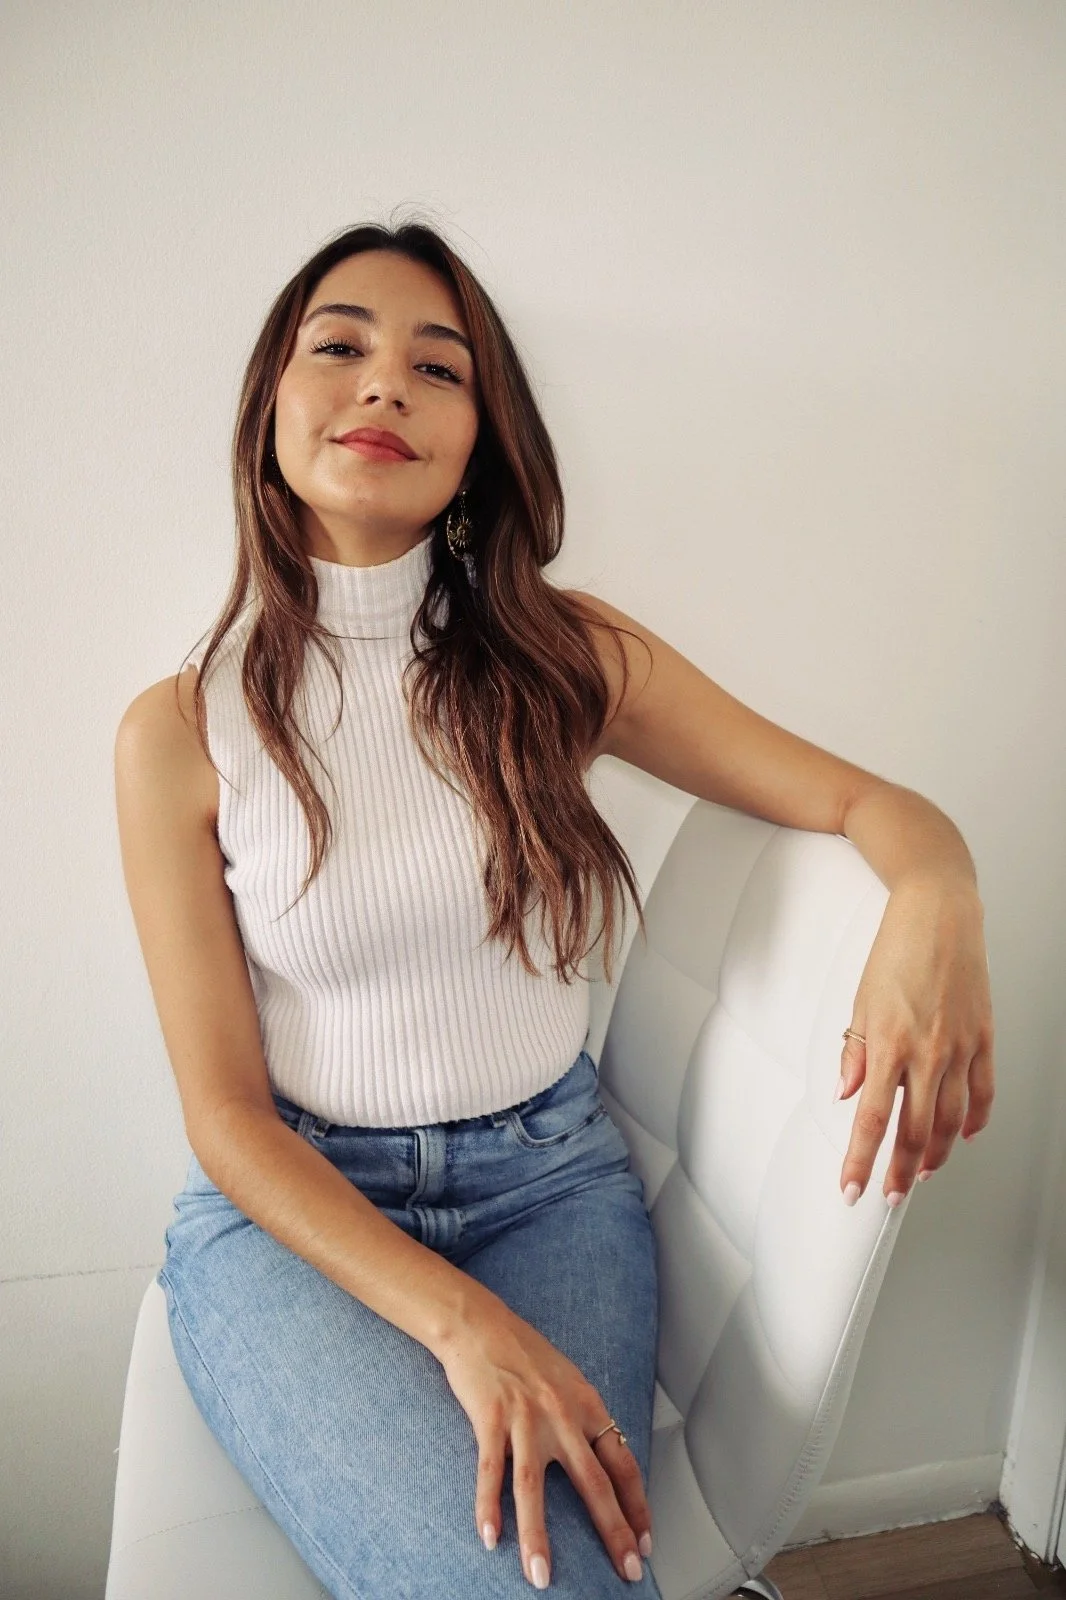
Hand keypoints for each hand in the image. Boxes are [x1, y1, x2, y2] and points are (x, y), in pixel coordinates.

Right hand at [439, 1284, 650, 1588]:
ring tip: (542, 1576)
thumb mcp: (567, 1380)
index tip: (645, 1542)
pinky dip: (489, 1507)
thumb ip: (583, 1419)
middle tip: (627, 1571)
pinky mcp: (489, 1418)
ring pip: (534, 1488)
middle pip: (593, 1482)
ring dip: (538, 1537)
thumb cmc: (523, 1352)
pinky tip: (490, 1538)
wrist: (478, 1323)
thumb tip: (604, 1460)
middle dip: (613, 1531)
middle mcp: (561, 1413)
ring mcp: (524, 1417)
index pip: (623, 1463)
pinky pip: (491, 1471)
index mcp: (586, 1404)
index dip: (637, 1505)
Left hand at [836, 874, 994, 1204]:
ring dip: (936, 1153)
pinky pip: (982, 1091)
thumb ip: (855, 1052)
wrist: (940, 915)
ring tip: (920, 1173)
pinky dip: (974, 1120)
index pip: (872, 1118)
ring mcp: (960, 1047)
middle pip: (915, 1130)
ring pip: (952, 1120)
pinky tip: (964, 1135)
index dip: (861, 1160)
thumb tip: (847, 1094)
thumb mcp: (861, 1001)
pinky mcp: (983, 1038)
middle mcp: (927, 1052)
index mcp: (889, 1043)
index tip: (851, 1188)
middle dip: (899, 1170)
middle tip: (888, 1196)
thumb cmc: (896, 951)